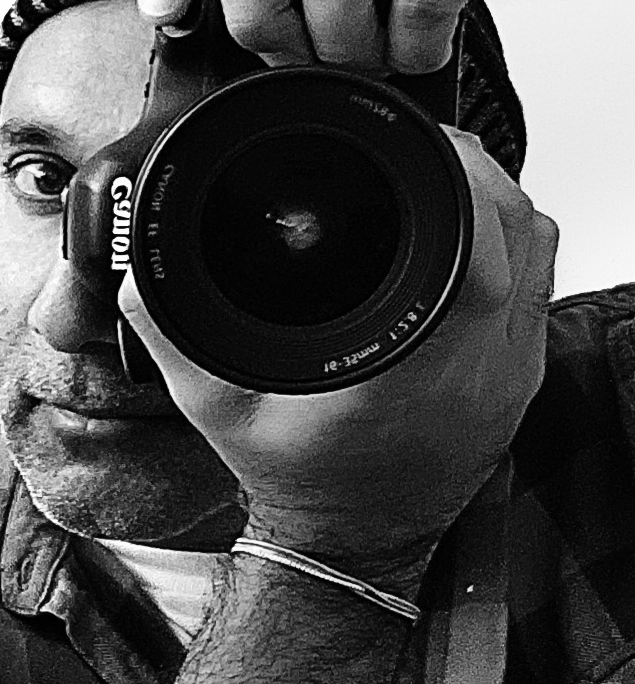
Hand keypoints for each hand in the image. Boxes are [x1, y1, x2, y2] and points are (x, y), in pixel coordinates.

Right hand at [117, 131, 557, 592]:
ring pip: (541, 249)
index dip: (456, 173)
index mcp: (413, 366)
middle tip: (421, 149)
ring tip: (440, 183)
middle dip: (473, 171)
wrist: (351, 544)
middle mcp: (480, 366)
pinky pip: (541, 284)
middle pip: (519, 229)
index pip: (477, 241)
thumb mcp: (216, 411)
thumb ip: (176, 339)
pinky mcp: (521, 379)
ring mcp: (512, 374)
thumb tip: (141, 278)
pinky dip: (511, 244)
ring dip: (498, 202)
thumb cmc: (297, 480)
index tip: (418, 139)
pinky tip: (463, 240)